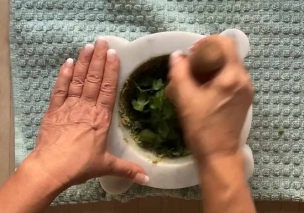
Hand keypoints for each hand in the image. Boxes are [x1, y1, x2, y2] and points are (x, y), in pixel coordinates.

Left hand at [21, 37, 147, 187]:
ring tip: (87, 46)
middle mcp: (86, 107)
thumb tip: (148, 179)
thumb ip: (127, 169)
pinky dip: (63, 75)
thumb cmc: (79, 165)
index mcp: (100, 118)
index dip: (110, 70)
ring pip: (77, 80)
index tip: (113, 54)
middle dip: (97, 59)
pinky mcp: (54, 110)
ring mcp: (68, 106)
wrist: (51, 168)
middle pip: (93, 79)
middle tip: (101, 41)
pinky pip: (59, 89)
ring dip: (82, 62)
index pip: (107, 89)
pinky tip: (67, 63)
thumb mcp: (106, 166)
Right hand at [166, 36, 252, 160]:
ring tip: (195, 79)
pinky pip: (232, 79)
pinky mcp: (245, 100)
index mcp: (233, 76)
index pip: (226, 43)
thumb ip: (179, 72)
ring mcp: (247, 91)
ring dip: (213, 67)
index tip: (192, 54)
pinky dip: (219, 78)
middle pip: (228, 54)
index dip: (207, 42)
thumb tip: (177, 56)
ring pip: (230, 67)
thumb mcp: (185, 98)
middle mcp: (245, 80)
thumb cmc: (201, 128)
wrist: (219, 155)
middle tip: (191, 66)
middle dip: (208, 56)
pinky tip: (205, 90)